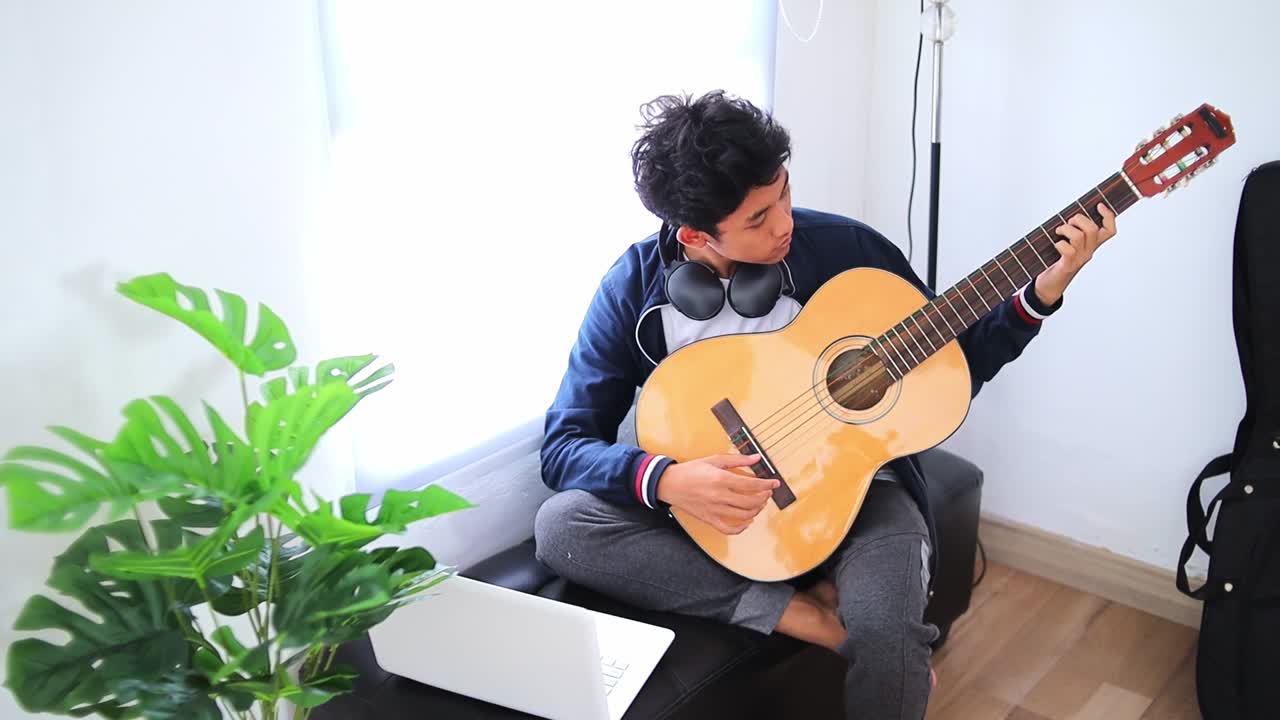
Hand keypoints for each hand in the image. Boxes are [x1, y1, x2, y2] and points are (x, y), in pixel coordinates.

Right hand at [655, 453, 777, 534]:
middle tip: (767, 493)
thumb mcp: (713, 460)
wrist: (669, 484)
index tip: (774, 483)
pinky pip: (728, 529)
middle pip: (750, 501)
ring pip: (743, 515)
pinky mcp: (709, 518)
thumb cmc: (690, 471)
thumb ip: (737, 460)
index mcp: (721, 479)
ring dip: (756, 510)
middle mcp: (719, 496)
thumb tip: (756, 457)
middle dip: (763, 497)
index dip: (767, 485)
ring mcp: (714, 509)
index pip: (752, 485)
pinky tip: (746, 522)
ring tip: (759, 504)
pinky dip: (740, 528)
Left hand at [1034, 203, 1117, 304]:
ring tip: (1058, 231)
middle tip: (1068, 223)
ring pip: (1079, 236)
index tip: (1099, 205)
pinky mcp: (1068, 265)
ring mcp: (1079, 259)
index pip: (1110, 230)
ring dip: (1066, 229)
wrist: (1049, 286)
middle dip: (1079, 219)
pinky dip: (1060, 243)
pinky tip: (1055, 244)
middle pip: (1093, 229)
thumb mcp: (1068, 243)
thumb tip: (1069, 215)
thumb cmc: (1056, 261)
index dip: (1108, 216)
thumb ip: (1073, 230)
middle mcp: (1089, 252)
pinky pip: (1068, 249)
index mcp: (1092, 245)